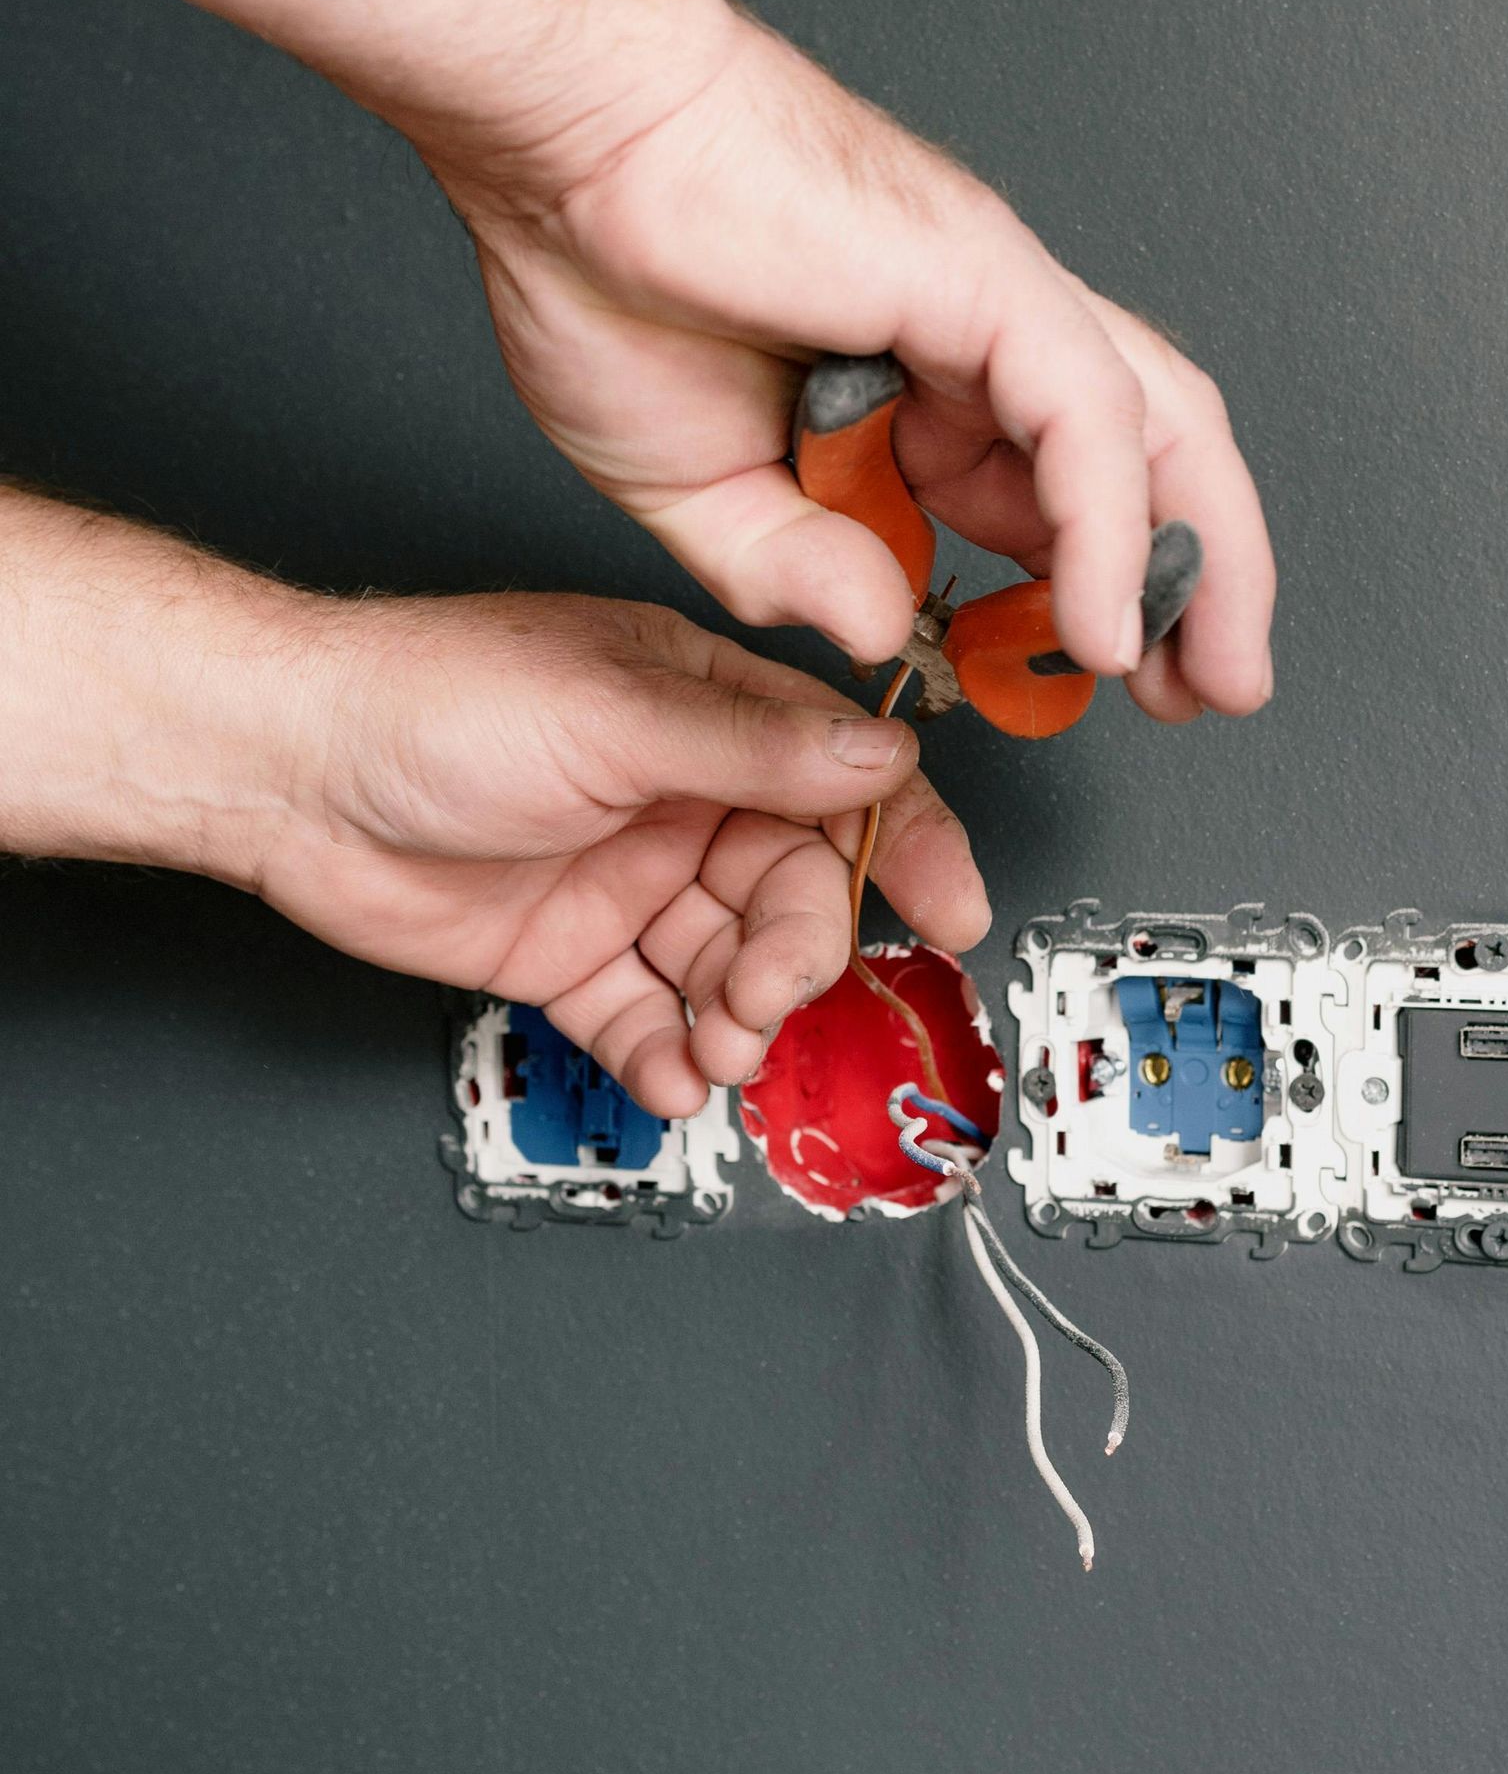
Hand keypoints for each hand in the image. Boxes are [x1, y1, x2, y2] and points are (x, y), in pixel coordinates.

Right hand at [138, 0, 1275, 722]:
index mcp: (916, 378)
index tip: (1099, 680)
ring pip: (1156, 432)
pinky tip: (1102, 626)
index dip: (1092, 589)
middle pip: (1146, 458)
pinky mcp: (988, 281)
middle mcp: (978, 336)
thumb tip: (877, 630)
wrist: (564, 145)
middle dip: (1193, 583)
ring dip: (1199, 562)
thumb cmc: (604, 265)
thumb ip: (792, 570)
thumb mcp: (697, 488)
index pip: (1053, 492)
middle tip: (1211, 688)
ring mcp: (994, 301)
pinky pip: (1089, 420)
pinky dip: (1109, 532)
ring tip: (1207, 675)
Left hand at [263, 592, 985, 1114]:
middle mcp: (680, 799)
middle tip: (763, 994)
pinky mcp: (569, 955)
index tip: (952, 913)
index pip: (844, 782)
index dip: (906, 847)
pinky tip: (670, 1077)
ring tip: (713, 1047)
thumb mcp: (615, 711)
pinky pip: (648, 1019)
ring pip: (728, 968)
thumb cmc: (429, 696)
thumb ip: (754, 748)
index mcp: (710, 715)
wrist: (288, 771)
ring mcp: (626, 881)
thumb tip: (878, 755)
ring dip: (739, 1018)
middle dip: (796, 956)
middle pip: (793, 894)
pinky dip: (669, 1056)